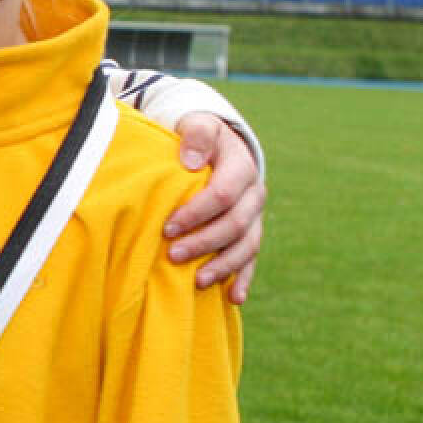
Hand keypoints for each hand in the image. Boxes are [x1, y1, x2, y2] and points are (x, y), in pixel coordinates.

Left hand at [164, 115, 263, 302]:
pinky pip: (252, 259)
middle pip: (235, 224)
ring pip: (247, 246)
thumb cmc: (199, 137)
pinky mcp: (250, 233)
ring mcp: (254, 216)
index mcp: (241, 167)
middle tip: (173, 255)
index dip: (196, 212)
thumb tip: (190, 162)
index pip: (222, 194)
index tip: (168, 226)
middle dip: (204, 242)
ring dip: (224, 266)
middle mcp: (254, 194)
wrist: (217, 146)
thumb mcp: (198, 124)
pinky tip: (233, 298)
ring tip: (197, 282)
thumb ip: (196, 135)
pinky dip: (244, 279)